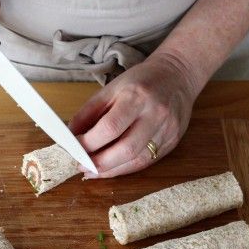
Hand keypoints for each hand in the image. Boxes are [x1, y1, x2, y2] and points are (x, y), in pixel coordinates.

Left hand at [70, 53, 199, 178]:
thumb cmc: (140, 81)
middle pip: (126, 149)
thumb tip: (71, 136)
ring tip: (93, 172)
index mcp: (137, 96)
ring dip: (112, 170)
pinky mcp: (173, 142)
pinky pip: (147, 161)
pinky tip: (112, 169)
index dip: (90, 143)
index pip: (110, 127)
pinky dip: (126, 168)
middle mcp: (155, 114)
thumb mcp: (111, 89)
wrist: (177, 76)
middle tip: (82, 167)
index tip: (74, 149)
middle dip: (100, 163)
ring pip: (138, 160)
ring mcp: (167, 130)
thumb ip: (89, 113)